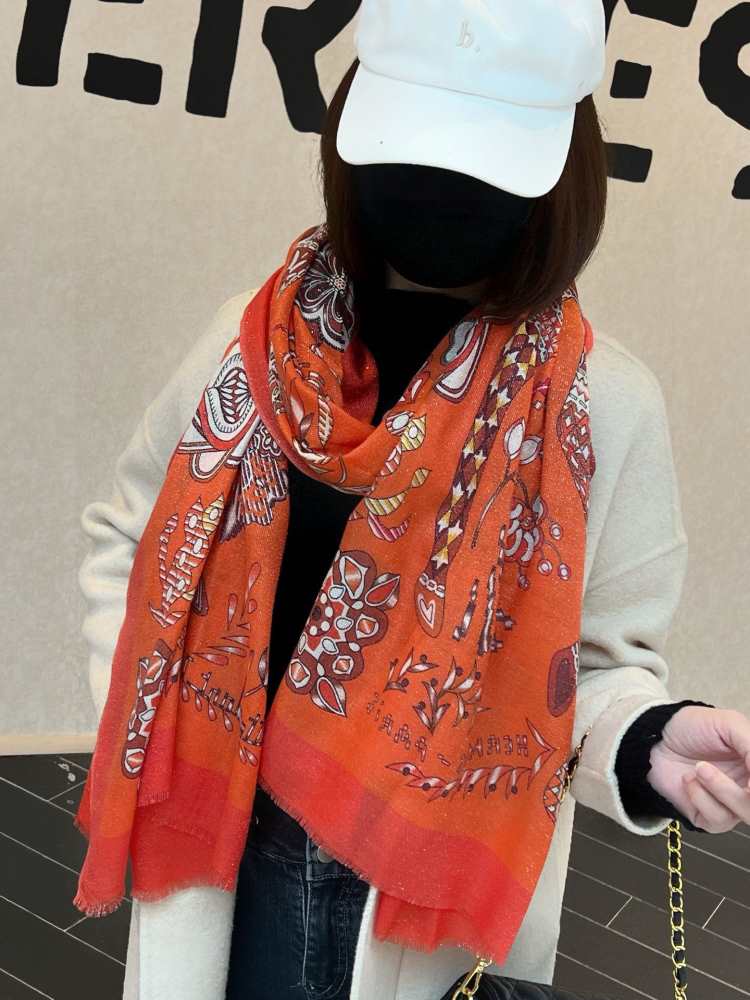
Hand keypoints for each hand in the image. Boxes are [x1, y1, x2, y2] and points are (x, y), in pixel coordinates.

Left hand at [647, 706, 749, 832]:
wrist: (654, 738)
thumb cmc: (692, 727)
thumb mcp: (730, 724)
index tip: (748, 764)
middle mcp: (749, 787)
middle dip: (748, 794)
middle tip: (734, 777)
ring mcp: (732, 804)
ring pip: (745, 813)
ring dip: (721, 789)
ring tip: (699, 768)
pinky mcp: (710, 818)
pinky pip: (717, 819)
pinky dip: (701, 796)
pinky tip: (689, 780)